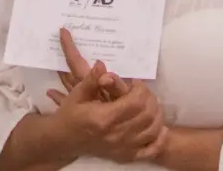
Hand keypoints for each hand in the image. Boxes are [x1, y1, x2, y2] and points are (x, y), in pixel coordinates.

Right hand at [46, 29, 167, 162]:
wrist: (64, 140)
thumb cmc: (70, 115)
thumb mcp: (77, 94)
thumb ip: (92, 80)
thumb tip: (102, 65)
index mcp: (104, 118)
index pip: (135, 102)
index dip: (141, 89)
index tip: (135, 82)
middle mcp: (116, 135)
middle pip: (147, 114)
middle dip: (150, 98)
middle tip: (143, 91)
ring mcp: (122, 148)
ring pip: (152, 130)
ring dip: (157, 114)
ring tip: (150, 104)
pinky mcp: (125, 156)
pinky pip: (150, 150)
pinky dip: (159, 139)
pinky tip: (159, 128)